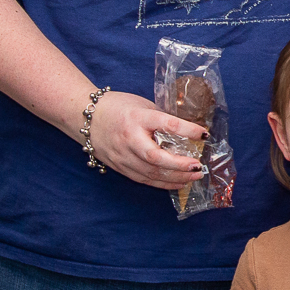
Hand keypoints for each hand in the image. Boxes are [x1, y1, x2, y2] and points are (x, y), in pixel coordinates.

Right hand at [85, 91, 210, 188]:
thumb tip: (188, 130)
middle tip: (199, 166)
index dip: (188, 130)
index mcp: (137, 118)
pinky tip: (179, 183)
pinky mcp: (120, 167)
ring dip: (176, 177)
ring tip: (195, 176)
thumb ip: (162, 118)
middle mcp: (129, 139)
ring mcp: (123, 156)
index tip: (204, 134)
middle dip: (181, 165)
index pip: (166, 124)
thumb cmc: (117, 107)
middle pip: (157, 157)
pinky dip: (163, 183)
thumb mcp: (142, 105)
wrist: (85, 118)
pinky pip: (144, 179)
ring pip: (151, 173)